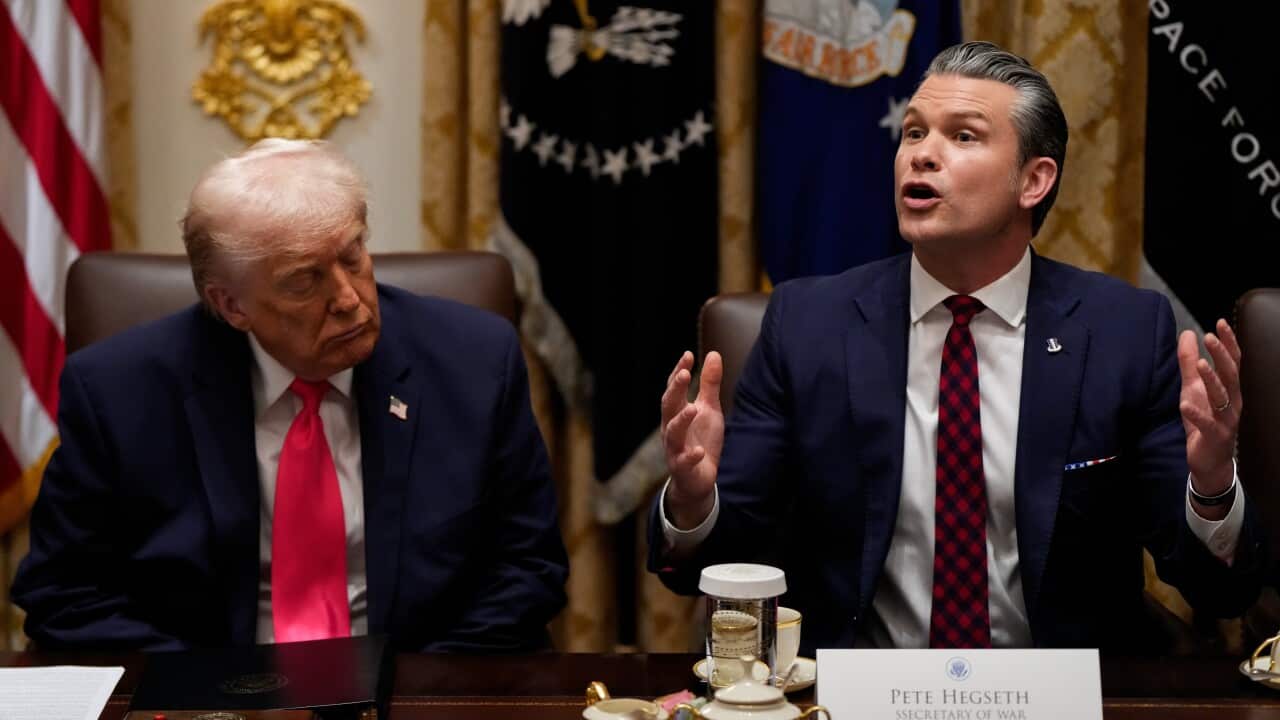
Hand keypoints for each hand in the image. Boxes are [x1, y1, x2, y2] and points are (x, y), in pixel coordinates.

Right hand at [660, 351, 724, 528]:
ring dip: (681, 420)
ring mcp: (674, 448)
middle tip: (686, 374)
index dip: (679, 372)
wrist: (697, 479)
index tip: (688, 355)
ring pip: (672, 432)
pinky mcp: (682, 467)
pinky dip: (691, 455)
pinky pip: (684, 461)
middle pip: (668, 406)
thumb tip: (713, 353)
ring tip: (693, 409)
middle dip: (675, 389)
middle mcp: (670, 427)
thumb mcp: (709, 409)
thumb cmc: (700, 439)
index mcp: (676, 412)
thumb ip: (710, 384)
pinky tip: (699, 451)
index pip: (674, 388)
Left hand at [1177, 319, 1241, 505]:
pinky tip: (1185, 405)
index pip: (1233, 361)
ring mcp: (1225, 419)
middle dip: (1222, 355)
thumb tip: (1187, 334)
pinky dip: (1196, 414)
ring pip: (1222, 397)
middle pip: (1230, 375)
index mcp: (1229, 389)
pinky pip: (1206, 423)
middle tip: (1211, 337)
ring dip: (1212, 380)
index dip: (1228, 342)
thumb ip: (1189, 363)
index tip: (1221, 323)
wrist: (1210, 460)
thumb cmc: (1203, 420)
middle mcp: (1232, 401)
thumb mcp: (1192, 389)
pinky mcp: (1214, 436)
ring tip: (1201, 363)